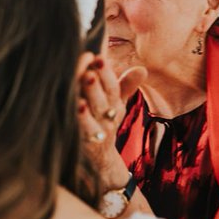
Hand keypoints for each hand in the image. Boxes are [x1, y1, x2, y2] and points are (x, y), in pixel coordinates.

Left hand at [78, 57, 146, 179]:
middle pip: (105, 97)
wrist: (100, 162)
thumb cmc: (104, 124)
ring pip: (96, 111)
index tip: (99, 56)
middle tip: (92, 63)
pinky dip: (82, 117)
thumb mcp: (117, 106)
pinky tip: (76, 104)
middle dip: (99, 79)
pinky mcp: (86, 141)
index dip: (107, 72)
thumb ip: (126, 86)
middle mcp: (108, 118)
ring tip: (86, 77)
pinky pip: (85, 128)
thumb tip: (142, 69)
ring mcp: (98, 130)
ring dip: (91, 94)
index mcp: (115, 106)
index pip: (114, 87)